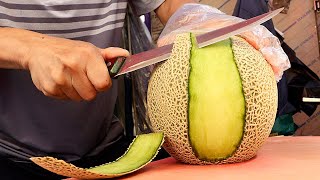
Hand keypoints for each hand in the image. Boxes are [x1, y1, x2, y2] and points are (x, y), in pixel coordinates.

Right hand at [22, 32, 128, 100]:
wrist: (37, 50)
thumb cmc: (67, 51)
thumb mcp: (89, 49)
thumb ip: (109, 55)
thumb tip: (126, 56)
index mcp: (87, 56)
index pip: (103, 84)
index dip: (103, 84)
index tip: (98, 79)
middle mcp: (73, 66)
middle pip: (91, 95)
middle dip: (89, 89)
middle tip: (82, 77)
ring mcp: (60, 78)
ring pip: (78, 99)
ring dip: (77, 92)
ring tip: (70, 78)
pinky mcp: (49, 88)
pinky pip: (65, 99)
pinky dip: (65, 93)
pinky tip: (61, 80)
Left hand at [157, 3, 289, 81]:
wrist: (184, 13)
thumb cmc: (181, 25)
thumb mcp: (174, 35)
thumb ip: (170, 46)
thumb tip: (160, 58)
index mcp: (220, 25)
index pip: (244, 32)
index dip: (258, 43)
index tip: (266, 55)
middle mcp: (233, 28)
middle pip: (258, 37)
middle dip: (271, 53)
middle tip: (278, 70)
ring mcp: (237, 33)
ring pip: (260, 42)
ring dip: (270, 57)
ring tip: (277, 75)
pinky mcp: (236, 40)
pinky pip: (252, 48)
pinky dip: (260, 59)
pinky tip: (264, 74)